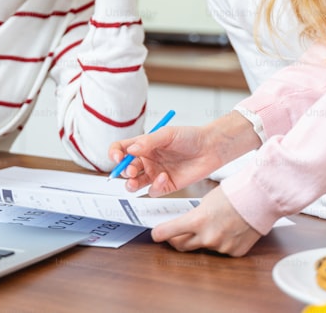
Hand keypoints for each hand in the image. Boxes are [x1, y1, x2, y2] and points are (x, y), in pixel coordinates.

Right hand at [109, 125, 223, 195]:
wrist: (210, 148)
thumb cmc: (190, 137)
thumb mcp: (167, 134)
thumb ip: (148, 142)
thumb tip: (130, 150)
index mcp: (143, 145)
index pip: (121, 149)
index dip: (115, 154)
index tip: (116, 157)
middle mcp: (146, 160)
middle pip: (125, 168)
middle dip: (124, 171)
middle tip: (130, 170)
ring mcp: (155, 173)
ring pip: (134, 183)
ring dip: (131, 183)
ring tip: (134, 180)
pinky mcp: (165, 185)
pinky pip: (153, 190)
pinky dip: (154, 186)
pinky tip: (164, 177)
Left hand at [151, 186, 261, 256]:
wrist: (260, 199)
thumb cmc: (234, 194)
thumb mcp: (206, 201)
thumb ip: (195, 216)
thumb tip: (185, 225)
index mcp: (197, 220)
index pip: (168, 232)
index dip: (159, 234)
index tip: (155, 234)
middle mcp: (207, 237)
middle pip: (182, 245)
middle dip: (176, 240)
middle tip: (174, 235)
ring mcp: (221, 247)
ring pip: (203, 247)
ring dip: (203, 238)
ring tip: (215, 223)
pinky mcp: (234, 253)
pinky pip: (221, 250)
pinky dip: (221, 242)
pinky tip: (228, 230)